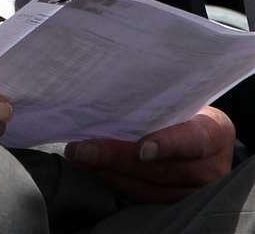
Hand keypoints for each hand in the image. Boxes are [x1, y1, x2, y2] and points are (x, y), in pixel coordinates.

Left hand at [64, 106, 233, 202]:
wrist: (198, 134)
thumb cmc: (181, 109)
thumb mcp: (177, 99)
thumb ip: (154, 101)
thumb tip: (105, 93)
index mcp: (215, 132)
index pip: (194, 139)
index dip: (168, 145)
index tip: (142, 149)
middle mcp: (213, 167)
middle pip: (164, 169)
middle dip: (117, 159)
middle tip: (82, 150)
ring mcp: (198, 191)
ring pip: (150, 188)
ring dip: (110, 173)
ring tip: (80, 158)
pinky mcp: (179, 203)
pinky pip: (145, 197)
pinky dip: (117, 183)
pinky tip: (94, 169)